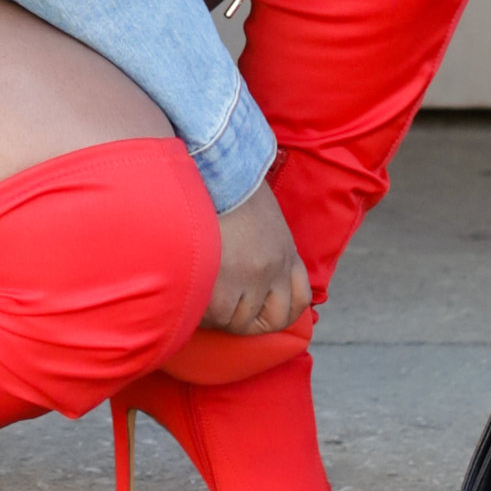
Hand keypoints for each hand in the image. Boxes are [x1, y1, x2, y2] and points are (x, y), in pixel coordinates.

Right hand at [208, 181, 313, 335]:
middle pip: (273, 319)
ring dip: (219, 314)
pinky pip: (214, 318)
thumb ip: (262, 242)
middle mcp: (275, 268)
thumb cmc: (228, 183)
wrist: (211, 168)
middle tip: (224, 308)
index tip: (260, 310)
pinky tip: (189, 291)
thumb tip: (243, 258)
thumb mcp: (260, 213)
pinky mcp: (224, 287)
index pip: (300, 299)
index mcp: (285, 249)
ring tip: (200, 293)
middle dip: (248, 320)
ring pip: (237, 321)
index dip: (281, 312)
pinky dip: (201, 311)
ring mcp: (252, 280)